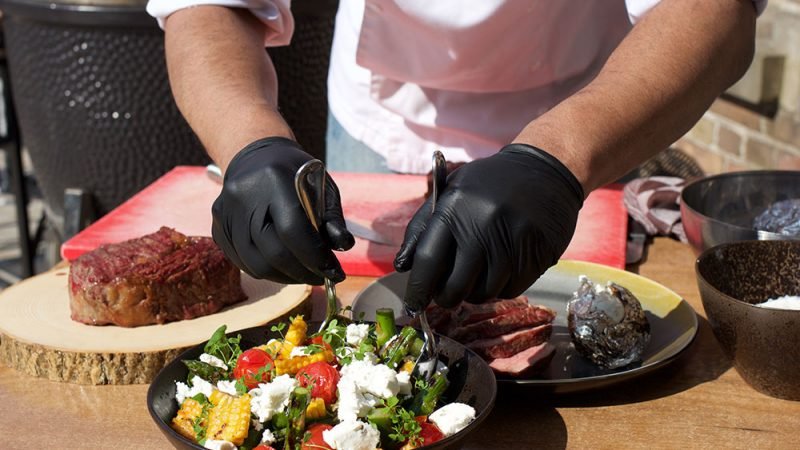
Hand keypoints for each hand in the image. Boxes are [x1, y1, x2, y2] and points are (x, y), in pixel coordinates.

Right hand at [212, 137, 353, 283]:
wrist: (255, 156)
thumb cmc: (295, 173)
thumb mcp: (322, 186)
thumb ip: (332, 217)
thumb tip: (343, 246)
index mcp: (273, 179)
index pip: (293, 230)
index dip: (315, 257)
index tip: (335, 271)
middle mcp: (243, 197)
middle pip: (273, 253)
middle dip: (303, 273)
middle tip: (323, 276)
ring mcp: (226, 214)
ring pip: (257, 265)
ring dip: (286, 277)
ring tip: (305, 273)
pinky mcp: (218, 229)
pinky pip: (244, 263)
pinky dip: (268, 271)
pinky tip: (285, 267)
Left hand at [394, 144, 583, 310]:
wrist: (546, 171)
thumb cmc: (490, 183)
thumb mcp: (451, 192)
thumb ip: (423, 228)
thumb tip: (403, 265)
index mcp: (456, 209)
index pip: (428, 260)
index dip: (418, 288)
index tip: (413, 303)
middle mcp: (483, 228)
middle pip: (455, 286)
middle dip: (446, 296)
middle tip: (446, 291)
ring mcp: (512, 245)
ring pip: (483, 293)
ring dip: (475, 291)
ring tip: (477, 273)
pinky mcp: (536, 257)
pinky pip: (509, 290)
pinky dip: (500, 287)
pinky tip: (500, 268)